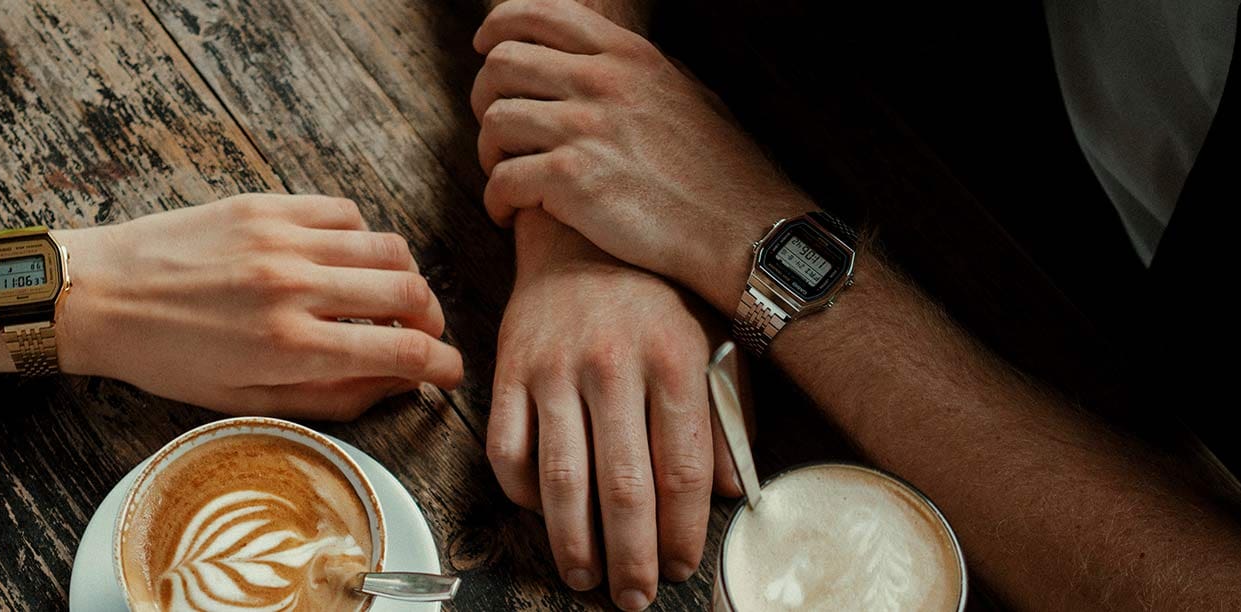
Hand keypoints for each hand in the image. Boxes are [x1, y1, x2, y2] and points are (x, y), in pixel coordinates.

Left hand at [55, 194, 463, 419]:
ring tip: (391, 298)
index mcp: (289, 347)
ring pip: (386, 247)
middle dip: (432, 319)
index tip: (449, 374)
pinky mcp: (265, 205)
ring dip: (404, 276)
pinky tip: (346, 261)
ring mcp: (282, 239)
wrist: (100, 296)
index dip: (442, 366)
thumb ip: (329, 397)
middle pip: (408, 292)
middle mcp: (294, 287)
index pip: (402, 350)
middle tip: (424, 335)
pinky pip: (344, 213)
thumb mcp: (245, 402)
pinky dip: (362, 239)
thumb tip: (393, 386)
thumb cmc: (165, 359)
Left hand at [471, 0, 812, 302]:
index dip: (498, 29)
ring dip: (489, 154)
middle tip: (499, 133)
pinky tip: (511, 215)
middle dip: (485, 99)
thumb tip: (599, 61)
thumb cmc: (721, 173)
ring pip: (495, 122)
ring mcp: (586, 129)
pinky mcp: (572, 180)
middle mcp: (602, 82)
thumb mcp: (684, 94)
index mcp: (627, 55)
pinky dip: (496, 201)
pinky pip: (501, 180)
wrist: (744, 231)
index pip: (538, 13)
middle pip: (501, 65)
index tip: (486, 50)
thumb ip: (635, 73)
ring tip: (507, 178)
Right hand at [488, 213, 740, 609]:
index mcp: (674, 358)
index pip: (682, 470)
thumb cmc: (653, 297)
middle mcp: (614, 364)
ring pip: (562, 479)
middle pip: (624, 487)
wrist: (578, 233)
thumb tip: (733, 492)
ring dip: (573, 542)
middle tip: (634, 596)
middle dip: (631, 556)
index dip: (683, 532)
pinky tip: (542, 518)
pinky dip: (521, 495)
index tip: (681, 566)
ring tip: (585, 577)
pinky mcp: (508, 368)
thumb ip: (725, 417)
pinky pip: (507, 449)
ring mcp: (554, 367)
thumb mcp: (709, 343)